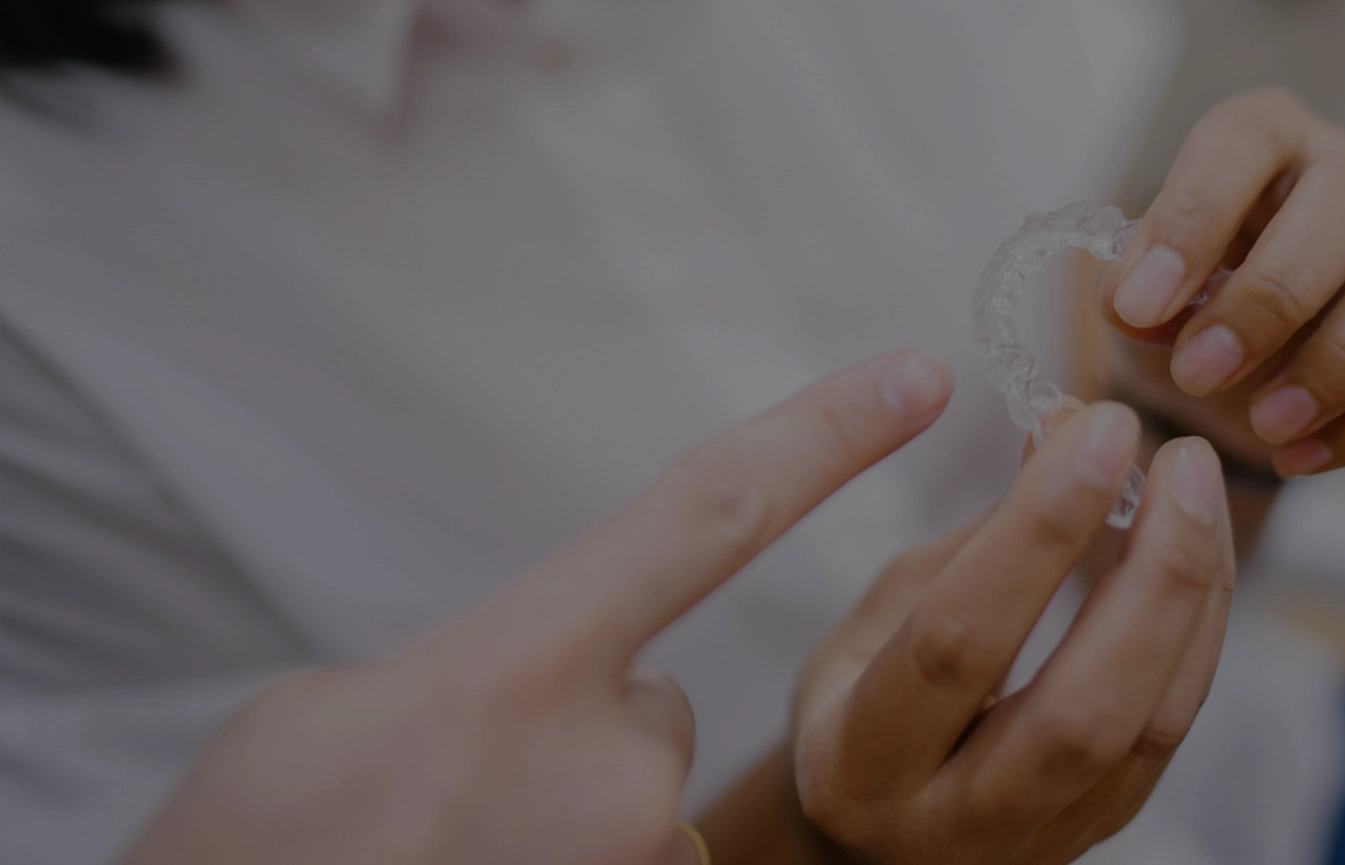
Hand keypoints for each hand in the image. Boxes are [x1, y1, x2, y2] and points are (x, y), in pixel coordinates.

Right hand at [120, 351, 956, 864]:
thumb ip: (485, 666)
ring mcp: (637, 852)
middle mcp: (611, 763)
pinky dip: (561, 854)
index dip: (823, 437)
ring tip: (452, 839)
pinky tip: (482, 863)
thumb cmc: (259, 841)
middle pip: (650, 700)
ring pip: (634, 790)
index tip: (916, 378)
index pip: (711, 514)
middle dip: (582, 718)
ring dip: (563, 805)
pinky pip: (625, 854)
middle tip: (455, 780)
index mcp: (519, 663)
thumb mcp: (341, 708)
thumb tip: (546, 685)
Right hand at [790, 403, 1235, 863]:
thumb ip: (973, 541)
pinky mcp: (1099, 835)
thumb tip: (1066, 431)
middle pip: (1082, 711)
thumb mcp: (876, 618)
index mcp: (859, 763)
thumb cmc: (859, 701)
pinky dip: (1198, 632)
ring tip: (1197, 485)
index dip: (1038, 528)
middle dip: (1151, 572)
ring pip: (1147, 730)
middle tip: (1180, 458)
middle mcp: (949, 826)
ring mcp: (1036, 846)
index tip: (1094, 427)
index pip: (962, 638)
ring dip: (1192, 593)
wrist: (875, 837)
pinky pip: (1169, 735)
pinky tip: (1199, 552)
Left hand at [1099, 88, 1344, 476]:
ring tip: (1265, 424)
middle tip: (1200, 373)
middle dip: (1275, 294)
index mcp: (1264, 137)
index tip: (1142, 306)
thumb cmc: (1183, 301)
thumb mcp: (1140, 294)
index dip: (1193, 217)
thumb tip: (1139, 311)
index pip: (1244, 139)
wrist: (1228, 360)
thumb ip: (1133, 293)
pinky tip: (1299, 456)